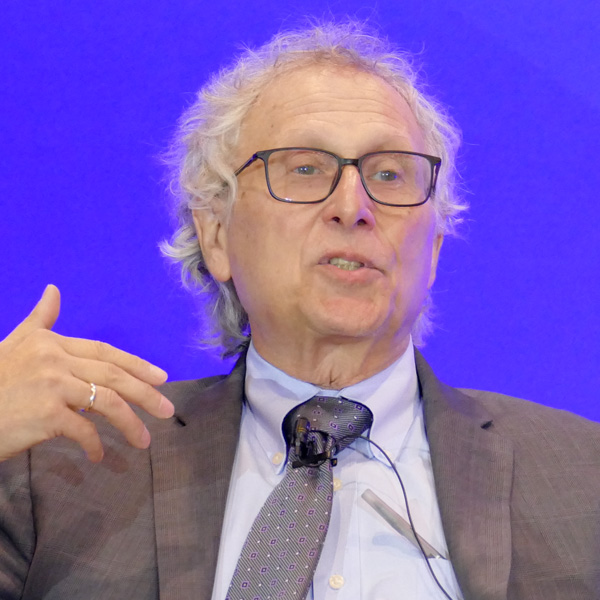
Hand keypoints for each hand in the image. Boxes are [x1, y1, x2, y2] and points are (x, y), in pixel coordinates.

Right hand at [0, 285, 173, 462]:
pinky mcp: (45, 415)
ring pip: (107, 401)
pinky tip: (98, 456)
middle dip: (146, 393)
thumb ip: (40, 320)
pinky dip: (95, 444)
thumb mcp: (15, 343)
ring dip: (131, 423)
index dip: (136, 364)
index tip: (162, 378)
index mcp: (52, 343)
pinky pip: (83, 430)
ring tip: (145, 441)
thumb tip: (53, 289)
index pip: (105, 351)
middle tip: (168, 410)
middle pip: (113, 375)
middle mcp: (55, 360)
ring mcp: (51, 386)